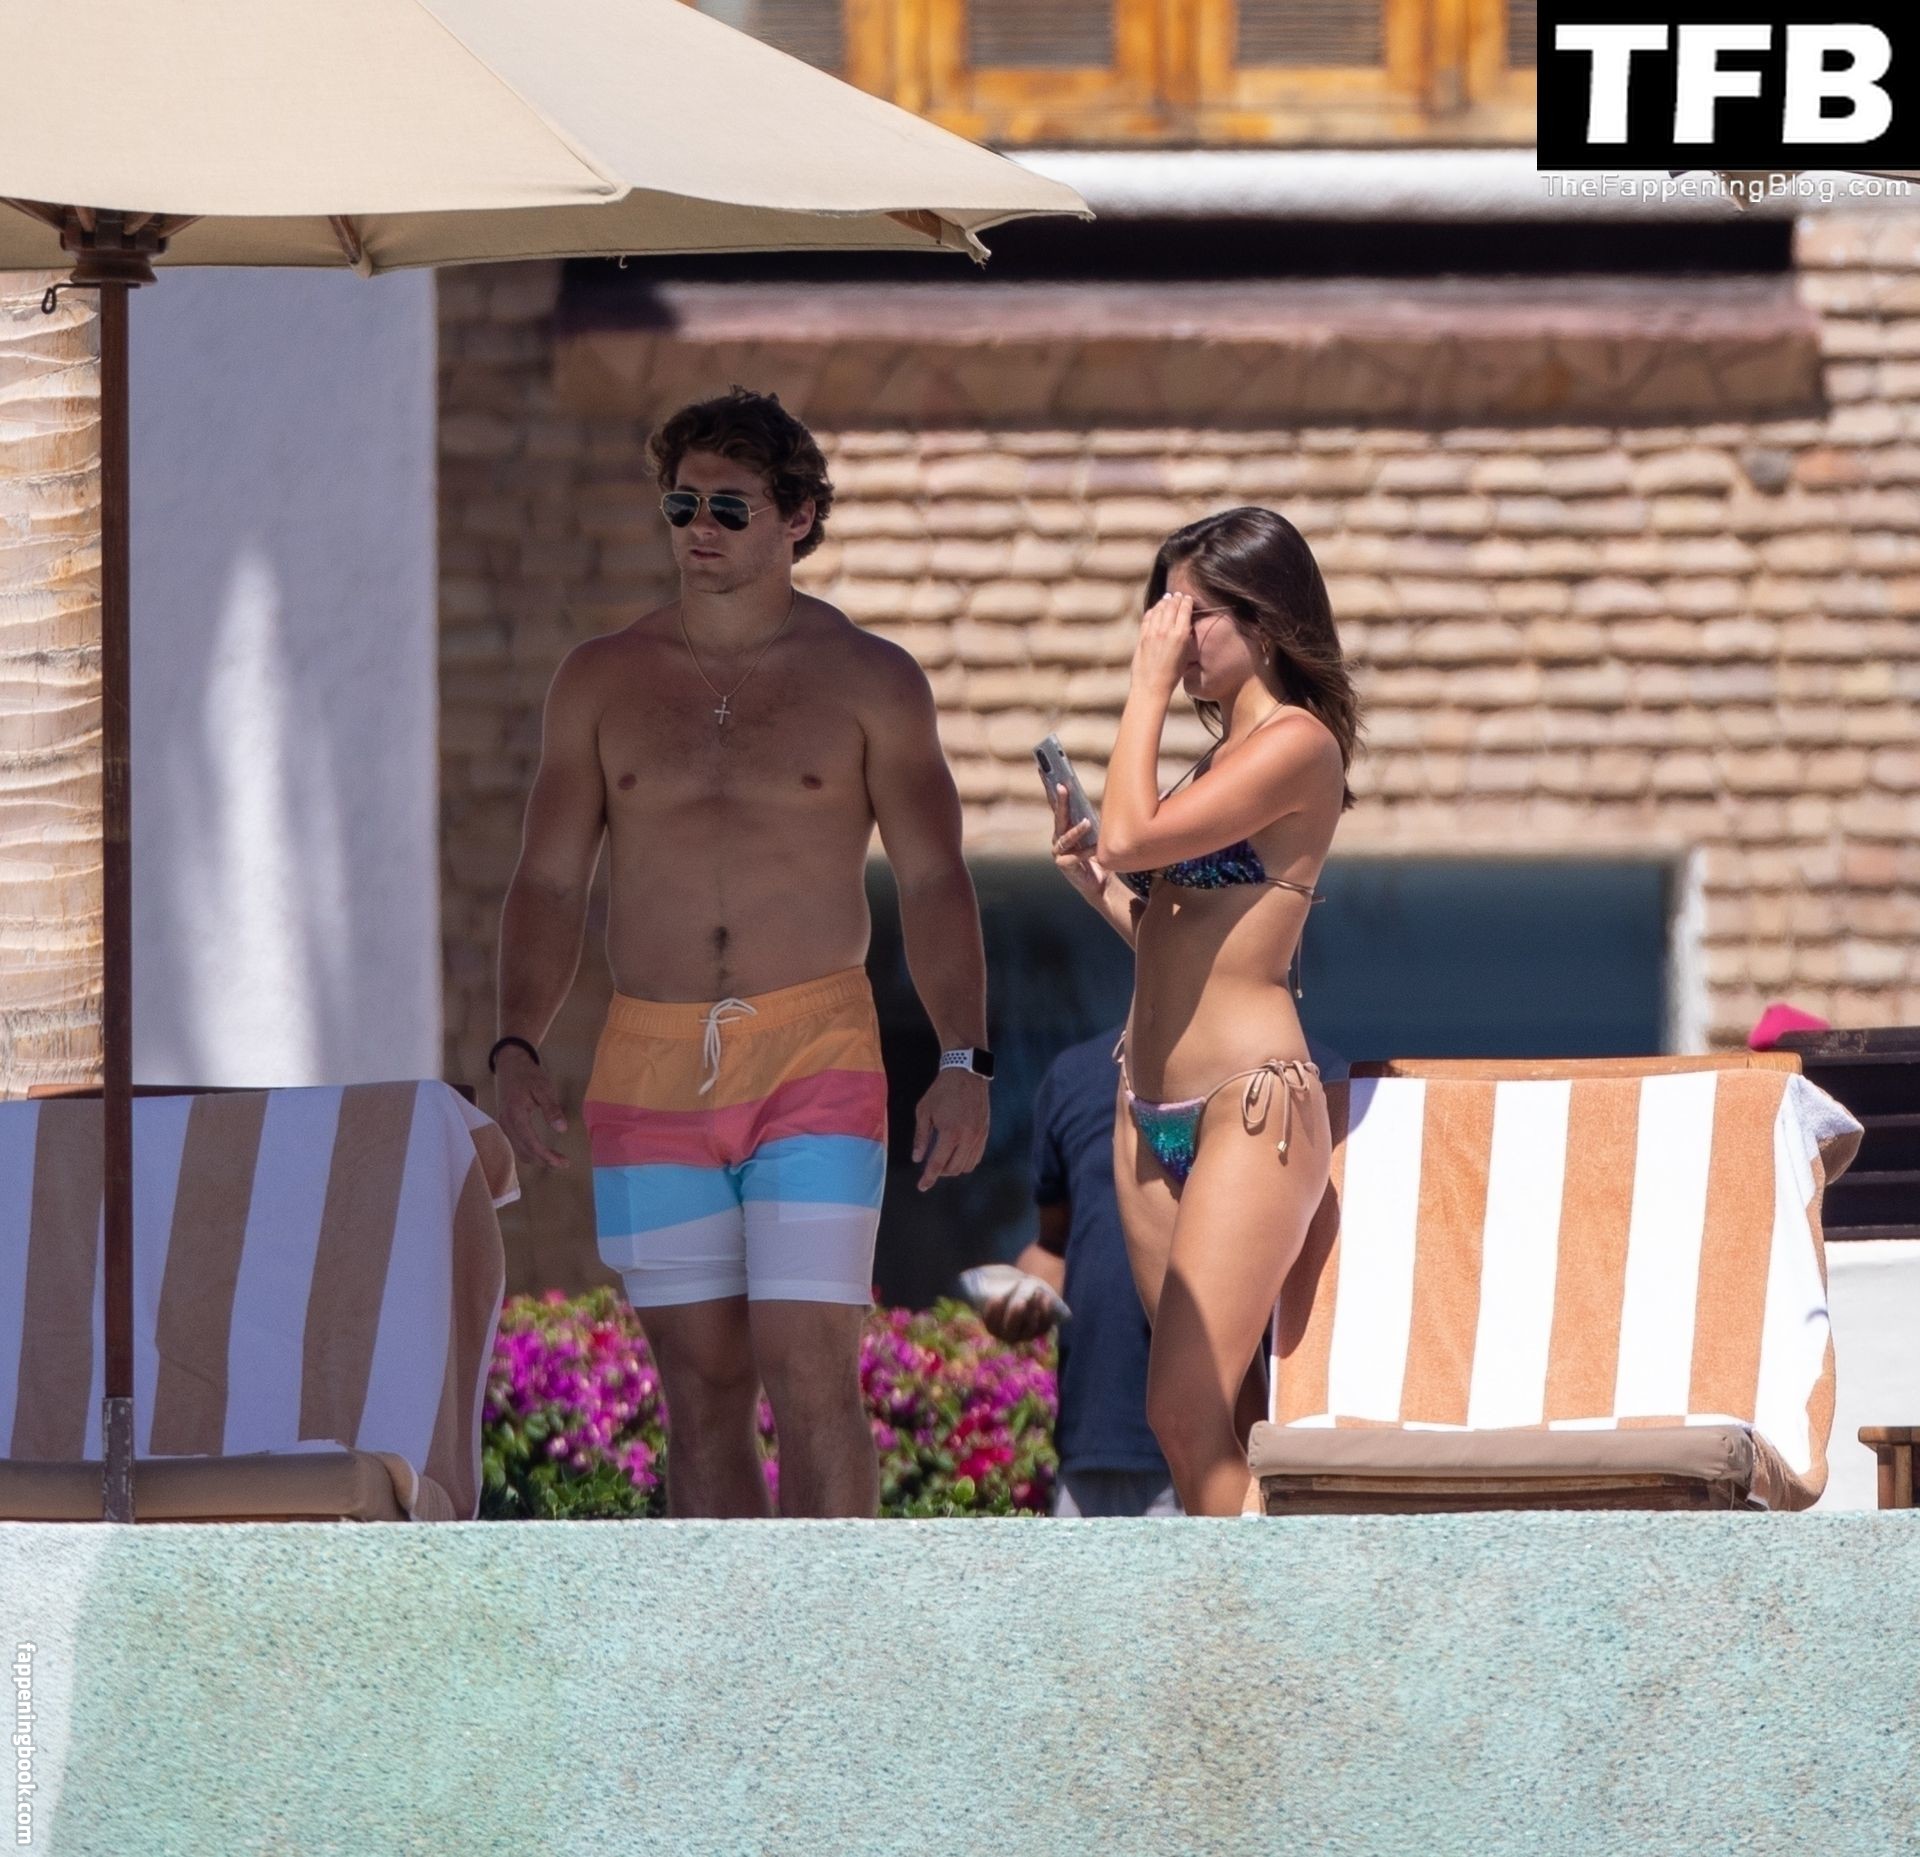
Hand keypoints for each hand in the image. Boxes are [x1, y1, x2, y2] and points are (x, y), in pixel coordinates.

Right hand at [494, 1048, 569, 1168]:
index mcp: (516, 1115)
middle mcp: (506, 1124)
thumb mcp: (543, 1087)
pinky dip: (528, 1152)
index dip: (547, 1156)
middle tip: (563, 1163)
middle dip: (544, 1161)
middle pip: (524, 1152)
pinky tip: (540, 1152)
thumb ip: (552, 1108)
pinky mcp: (504, 1123)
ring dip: (536, 1158)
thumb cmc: (528, 1074)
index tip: (563, 1162)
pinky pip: (515, 1144)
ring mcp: (503, 1124)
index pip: (531, 1144)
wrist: (509, 1063)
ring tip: (555, 1160)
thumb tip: (562, 1129)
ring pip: (518, 1150)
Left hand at [912, 1066, 988, 1191]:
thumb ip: (921, 1138)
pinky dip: (965, 1161)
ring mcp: (979, 1136)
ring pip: (966, 1166)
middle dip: (940, 1173)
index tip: (921, 1187)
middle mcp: (967, 1138)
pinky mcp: (985, 1133)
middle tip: (931, 1167)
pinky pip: (976, 1157)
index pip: (938, 1164)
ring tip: (943, 1159)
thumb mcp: (924, 1112)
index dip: (928, 1178)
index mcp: (950, 1133)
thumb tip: (917, 1159)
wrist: (966, 1074)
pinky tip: (956, 1154)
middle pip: (953, 1169)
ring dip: (953, 1168)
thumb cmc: (941, 1091)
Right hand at [980, 1272, 1060, 1343]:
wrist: (1027, 1287)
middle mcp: (1008, 1334)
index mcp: (993, 1325)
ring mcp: (1025, 1334)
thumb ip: (987, 1284)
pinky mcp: (1041, 1330)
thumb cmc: (1007, 1285)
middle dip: (1015, 1318)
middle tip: (1020, 1302)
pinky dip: (1047, 1313)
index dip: (992, 1313)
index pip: (990, 1325)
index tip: (996, 1296)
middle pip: (1010, 1333)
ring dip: (1034, 1313)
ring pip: (1029, 1331)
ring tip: (1037, 1293)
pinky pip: (1045, 1326)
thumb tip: (970, 1276)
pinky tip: (1046, 1298)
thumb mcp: (996, 1284)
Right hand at [1049, 782, 1110, 903]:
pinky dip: (1086, 852)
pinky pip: (1075, 857)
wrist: (1100, 882)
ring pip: (1065, 838)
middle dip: (1059, 800)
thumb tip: (1095, 797)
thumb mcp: (1095, 833)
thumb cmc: (1096, 854)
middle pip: (1058, 816)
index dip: (1049, 787)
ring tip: (1087, 823)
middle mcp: (1058, 838)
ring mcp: (1059, 852)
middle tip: (1063, 786)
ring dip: (1076, 830)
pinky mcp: (1064, 866)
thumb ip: (1089, 817)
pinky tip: (1095, 849)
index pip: (1055, 803)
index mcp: (1064, 827)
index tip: (1045, 770)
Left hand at [1131, 590, 1193, 696]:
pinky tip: (1155, 609)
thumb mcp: (1185, 655)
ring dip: (1164, 602)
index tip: (1187, 598)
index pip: (1184, 610)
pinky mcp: (1142, 637)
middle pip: (1171, 606)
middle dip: (1175, 598)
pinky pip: (1148, 618)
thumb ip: (1184, 638)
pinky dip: (1153, 611)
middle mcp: (1166, 631)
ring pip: (1159, 609)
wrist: (1152, 686)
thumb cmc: (1172, 675)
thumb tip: (1184, 626)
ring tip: (1167, 598)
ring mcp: (1152, 633)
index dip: (1186, 601)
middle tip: (1177, 595)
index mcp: (1181, 635)